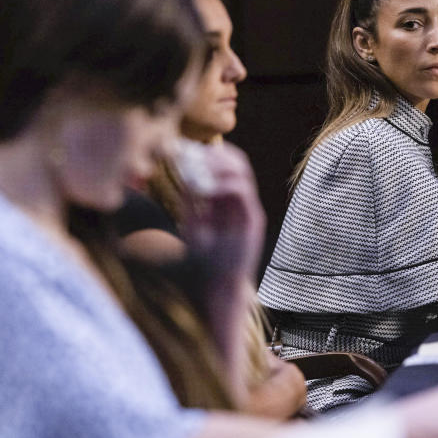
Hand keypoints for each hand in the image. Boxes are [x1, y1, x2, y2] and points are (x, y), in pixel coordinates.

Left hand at [179, 142, 265, 280]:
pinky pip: (243, 192)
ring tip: (199, 169)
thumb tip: (184, 174)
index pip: (225, 166)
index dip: (210, 154)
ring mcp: (248, 209)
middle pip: (237, 163)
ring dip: (220, 166)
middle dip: (216, 154)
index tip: (188, 150)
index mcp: (226, 201)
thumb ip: (190, 202)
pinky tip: (207, 189)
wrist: (218, 286)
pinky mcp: (253, 220)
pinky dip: (224, 184)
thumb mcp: (191, 225)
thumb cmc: (203, 260)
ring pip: (242, 172)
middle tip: (194, 154)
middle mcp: (240, 202)